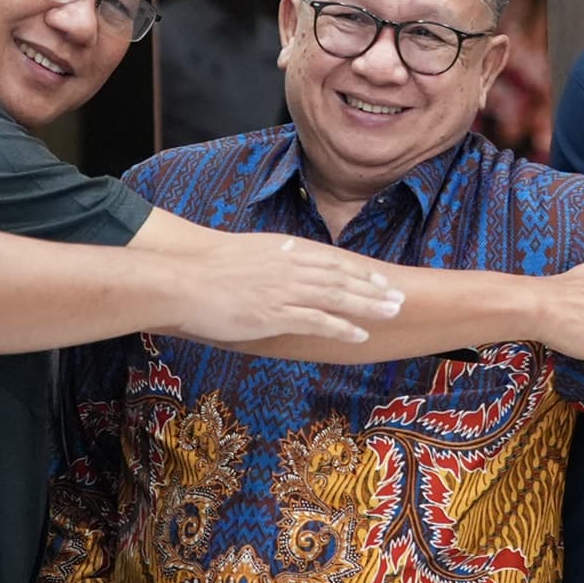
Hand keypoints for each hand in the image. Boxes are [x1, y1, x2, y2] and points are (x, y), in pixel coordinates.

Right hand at [158, 233, 405, 348]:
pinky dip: (342, 327)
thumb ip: (273, 254)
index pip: (333, 261)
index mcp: (285, 252)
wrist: (182, 279)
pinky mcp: (274, 314)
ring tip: (393, 313)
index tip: (382, 279)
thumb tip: (287, 248)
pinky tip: (360, 334)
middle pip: (343, 278)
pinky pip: (317, 321)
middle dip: (375, 289)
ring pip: (337, 298)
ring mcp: (284, 291)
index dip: (361, 272)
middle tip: (401, 297)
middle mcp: (290, 268)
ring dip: (369, 306)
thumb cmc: (209, 268)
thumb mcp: (249, 251)